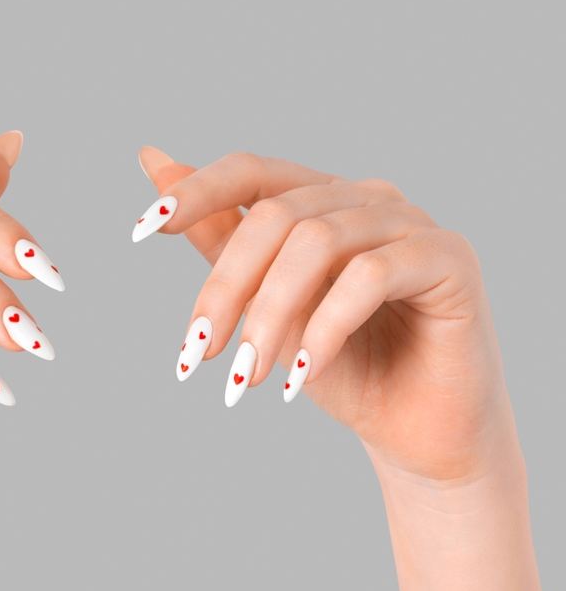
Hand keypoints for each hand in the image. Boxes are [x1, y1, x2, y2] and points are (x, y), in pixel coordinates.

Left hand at [135, 148, 507, 483]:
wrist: (413, 431)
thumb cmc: (342, 366)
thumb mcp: (263, 303)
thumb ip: (218, 237)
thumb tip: (152, 159)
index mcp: (322, 199)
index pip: (251, 171)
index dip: (195, 193)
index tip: (141, 231)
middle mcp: (367, 198)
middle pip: (276, 216)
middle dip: (225, 289)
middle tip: (198, 353)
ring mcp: (411, 223)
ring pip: (316, 243)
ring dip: (269, 317)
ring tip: (247, 376)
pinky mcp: (449, 258)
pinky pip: (368, 276)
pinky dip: (324, 328)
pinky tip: (301, 378)